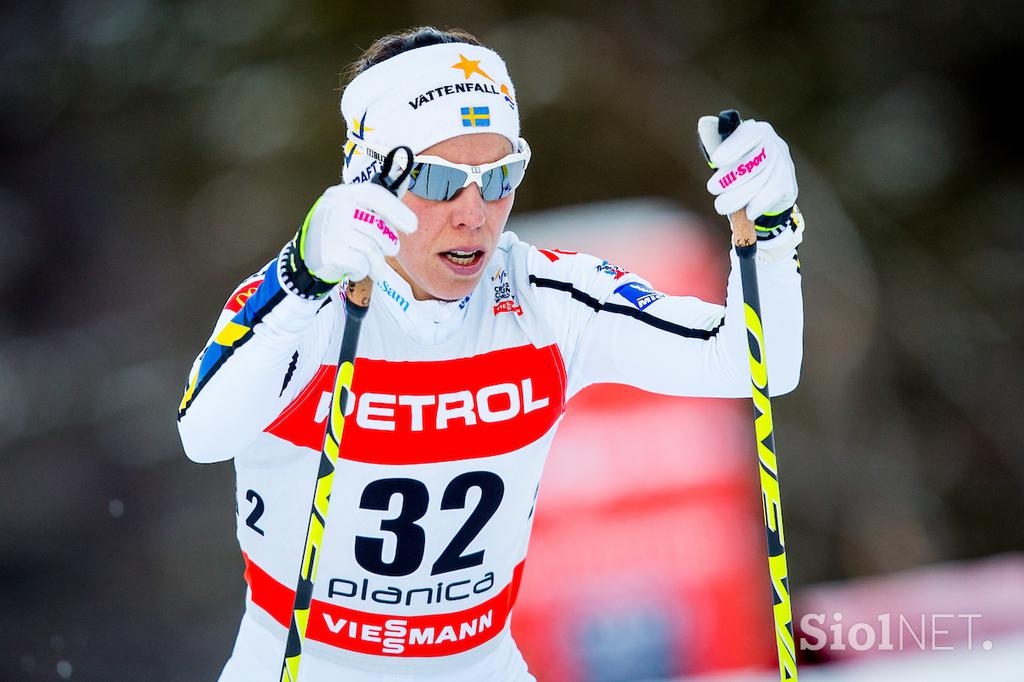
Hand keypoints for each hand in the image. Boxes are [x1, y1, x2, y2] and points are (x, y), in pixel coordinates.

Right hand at [300, 182, 417, 282]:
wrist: (310, 257)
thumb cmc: (340, 232)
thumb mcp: (354, 210)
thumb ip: (377, 202)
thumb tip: (404, 179)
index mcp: (344, 194)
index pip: (375, 195)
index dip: (397, 210)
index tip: (413, 226)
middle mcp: (336, 208)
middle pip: (378, 227)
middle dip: (389, 245)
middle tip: (388, 251)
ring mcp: (332, 230)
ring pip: (372, 249)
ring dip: (378, 264)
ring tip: (376, 267)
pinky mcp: (330, 253)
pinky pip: (361, 264)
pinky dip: (364, 271)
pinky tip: (356, 268)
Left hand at [697, 117, 797, 221]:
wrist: (765, 190)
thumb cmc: (739, 166)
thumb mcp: (726, 154)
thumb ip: (716, 142)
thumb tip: (703, 122)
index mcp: (758, 132)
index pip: (748, 135)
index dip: (732, 147)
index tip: (716, 160)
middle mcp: (775, 145)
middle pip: (754, 161)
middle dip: (731, 177)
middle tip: (712, 188)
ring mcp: (784, 165)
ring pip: (761, 181)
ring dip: (738, 196)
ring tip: (721, 205)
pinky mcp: (788, 185)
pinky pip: (771, 195)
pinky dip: (757, 205)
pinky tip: (746, 212)